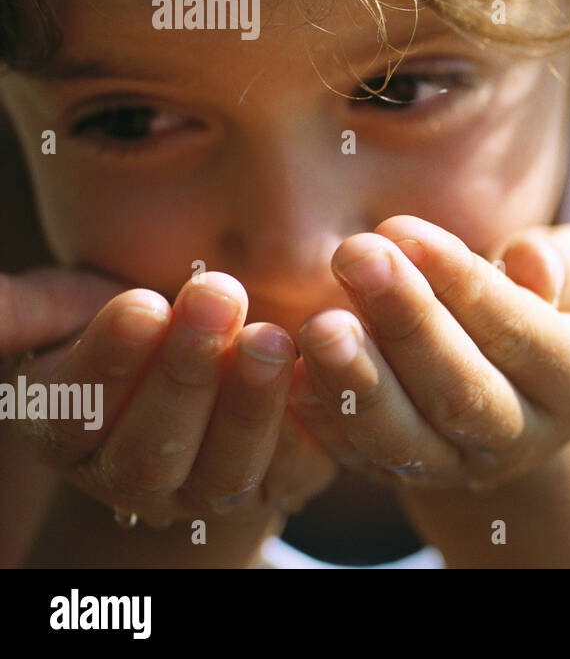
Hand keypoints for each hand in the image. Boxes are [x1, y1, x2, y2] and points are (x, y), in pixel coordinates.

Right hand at [1, 268, 336, 528]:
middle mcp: (130, 478)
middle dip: (184, 373)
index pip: (75, 413)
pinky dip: (310, 429)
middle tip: (217, 297)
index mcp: (67, 433)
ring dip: (249, 404)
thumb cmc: (135, 319)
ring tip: (271, 337)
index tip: (143, 303)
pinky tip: (320, 375)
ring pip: (224, 470)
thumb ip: (24, 310)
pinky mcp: (279, 486)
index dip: (109, 362)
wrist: (216, 348)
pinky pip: (295, 473)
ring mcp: (205, 491)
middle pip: (151, 450)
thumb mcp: (69, 306)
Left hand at [288, 216, 569, 491]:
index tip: (408, 232)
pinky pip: (353, 456)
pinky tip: (289, 369)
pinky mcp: (398, 474)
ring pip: (403, 439)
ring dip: (357, 380)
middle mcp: (522, 439)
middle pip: (462, 393)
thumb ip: (569, 265)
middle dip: (406, 323)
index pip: (523, 336)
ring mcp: (456, 467)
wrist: (514, 372)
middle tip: (356, 254)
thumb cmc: (550, 297)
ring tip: (319, 323)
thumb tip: (526, 259)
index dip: (466, 286)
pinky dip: (321, 417)